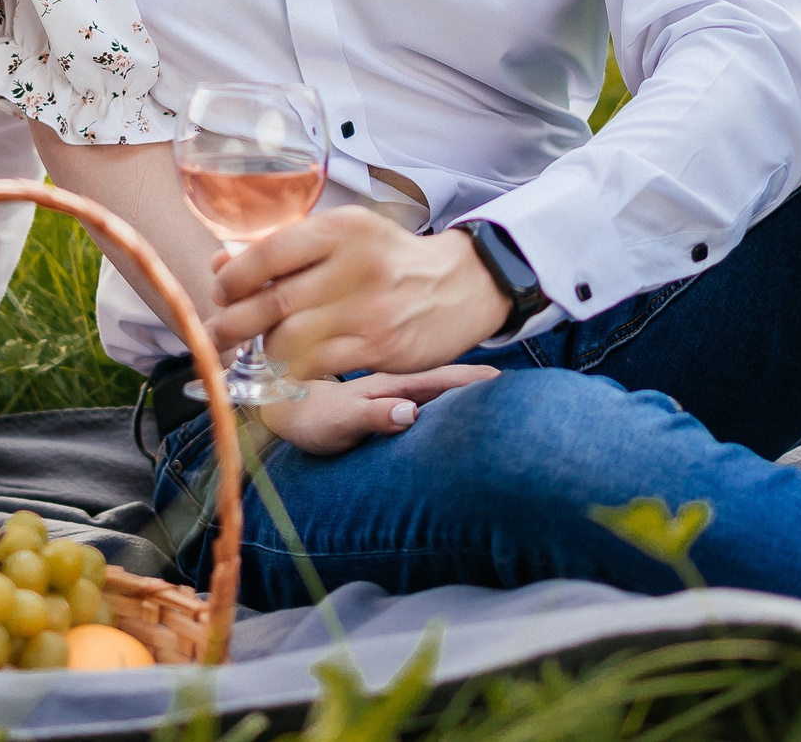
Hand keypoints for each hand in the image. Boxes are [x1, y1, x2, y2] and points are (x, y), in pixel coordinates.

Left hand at [205, 208, 510, 377]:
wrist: (460, 285)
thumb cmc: (387, 258)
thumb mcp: (343, 236)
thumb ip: (284, 248)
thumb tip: (220, 265)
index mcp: (342, 228)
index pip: (267, 253)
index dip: (232, 278)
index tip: (221, 291)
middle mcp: (355, 266)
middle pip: (271, 301)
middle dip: (231, 323)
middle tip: (216, 333)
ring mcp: (368, 310)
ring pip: (289, 338)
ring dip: (264, 347)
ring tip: (260, 346)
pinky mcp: (378, 347)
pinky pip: (315, 365)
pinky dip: (291, 369)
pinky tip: (288, 364)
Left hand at [253, 365, 500, 455]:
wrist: (281, 410)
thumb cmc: (309, 418)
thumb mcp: (340, 420)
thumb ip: (373, 414)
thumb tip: (411, 413)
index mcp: (391, 385)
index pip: (441, 379)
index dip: (474, 380)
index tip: (507, 381)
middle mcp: (396, 385)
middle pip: (446, 381)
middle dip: (481, 382)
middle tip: (519, 389)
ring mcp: (392, 393)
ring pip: (436, 387)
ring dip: (466, 389)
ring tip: (500, 396)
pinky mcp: (386, 404)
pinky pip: (424, 398)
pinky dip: (445, 399)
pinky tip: (458, 408)